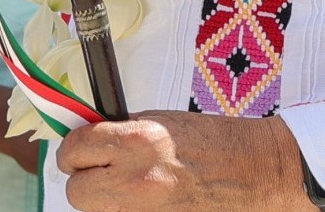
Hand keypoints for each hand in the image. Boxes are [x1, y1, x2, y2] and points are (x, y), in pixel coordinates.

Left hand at [58, 111, 315, 210]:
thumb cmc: (211, 141)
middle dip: (82, 180)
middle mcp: (138, 180)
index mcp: (138, 142)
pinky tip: (145, 200)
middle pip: (76, 193)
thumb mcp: (159, 121)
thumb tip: (86, 139)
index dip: (72, 150)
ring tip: (127, 186)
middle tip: (94, 171)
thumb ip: (119, 130)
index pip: (75, 150)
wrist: (252, 171)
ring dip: (104, 199)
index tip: (75, 152)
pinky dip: (126, 210)